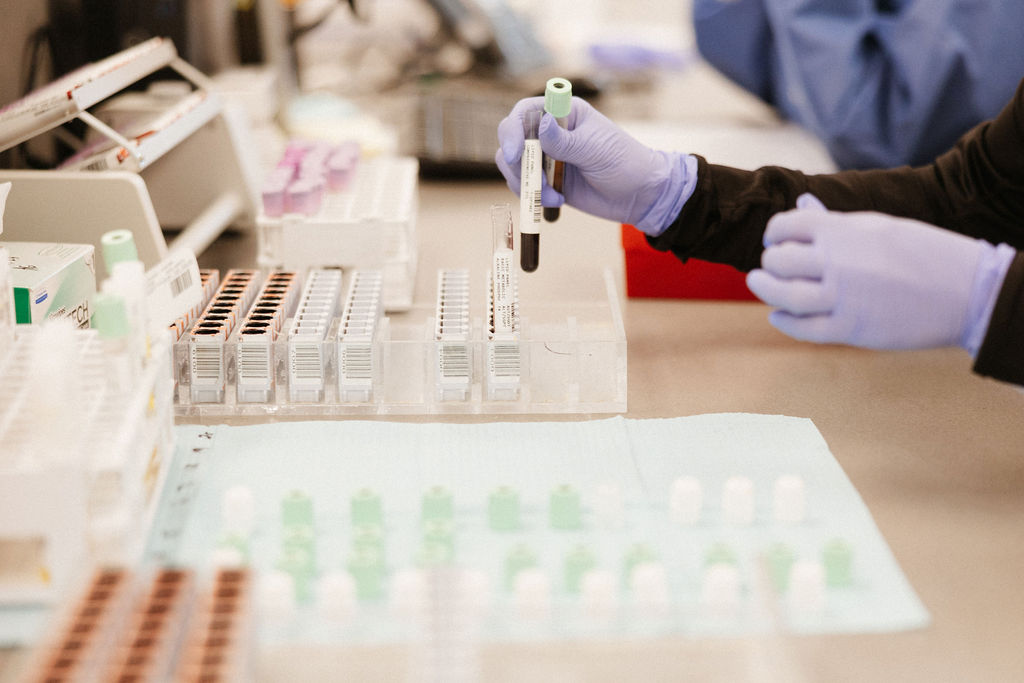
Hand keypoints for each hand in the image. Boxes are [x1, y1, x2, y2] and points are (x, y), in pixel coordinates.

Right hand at [495, 96, 696, 234]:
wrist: (639, 195)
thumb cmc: (624, 162)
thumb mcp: (594, 149)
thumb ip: (564, 141)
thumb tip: (540, 124)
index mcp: (563, 113)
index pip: (525, 112)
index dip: (513, 129)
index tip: (514, 153)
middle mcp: (550, 132)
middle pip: (512, 139)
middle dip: (518, 163)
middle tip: (534, 183)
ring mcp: (547, 157)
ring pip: (514, 165)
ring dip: (525, 183)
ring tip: (552, 196)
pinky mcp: (547, 181)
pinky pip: (524, 185)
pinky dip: (532, 196)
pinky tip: (557, 200)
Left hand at [746, 194, 1011, 350]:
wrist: (968, 291)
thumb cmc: (922, 253)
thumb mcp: (878, 225)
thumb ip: (834, 220)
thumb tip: (802, 203)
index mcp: (844, 229)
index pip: (785, 226)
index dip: (774, 234)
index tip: (775, 241)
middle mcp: (839, 261)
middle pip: (779, 260)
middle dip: (770, 262)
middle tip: (771, 266)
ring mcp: (843, 296)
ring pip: (784, 294)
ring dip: (765, 289)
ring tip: (760, 283)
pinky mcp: (851, 328)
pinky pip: (804, 328)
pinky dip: (785, 321)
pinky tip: (779, 315)